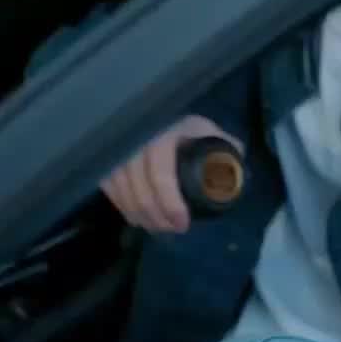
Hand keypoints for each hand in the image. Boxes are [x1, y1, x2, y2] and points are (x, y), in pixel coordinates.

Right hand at [101, 116, 244, 234]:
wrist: (156, 111)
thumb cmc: (185, 126)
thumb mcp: (207, 132)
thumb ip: (225, 148)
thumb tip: (235, 172)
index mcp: (163, 133)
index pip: (160, 175)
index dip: (170, 204)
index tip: (182, 223)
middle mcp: (135, 139)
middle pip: (138, 189)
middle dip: (155, 216)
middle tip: (171, 230)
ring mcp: (116, 147)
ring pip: (120, 190)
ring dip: (138, 214)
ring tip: (155, 227)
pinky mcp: (105, 155)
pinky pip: (107, 185)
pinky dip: (120, 204)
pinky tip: (135, 216)